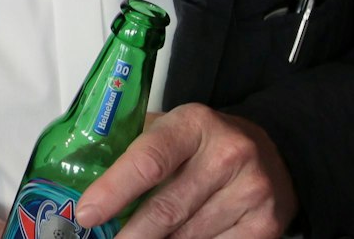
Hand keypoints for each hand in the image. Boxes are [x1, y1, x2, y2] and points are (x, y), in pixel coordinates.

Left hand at [75, 103, 295, 238]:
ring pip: (189, 235)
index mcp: (193, 125)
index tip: (88, 213)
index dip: (114, 191)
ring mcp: (251, 191)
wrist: (273, 152)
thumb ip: (130, 147)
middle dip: (131, 232)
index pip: (148, 161)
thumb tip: (80, 178)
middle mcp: (227, 154)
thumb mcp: (169, 128)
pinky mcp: (265, 223)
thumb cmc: (204, 143)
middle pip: (167, 208)